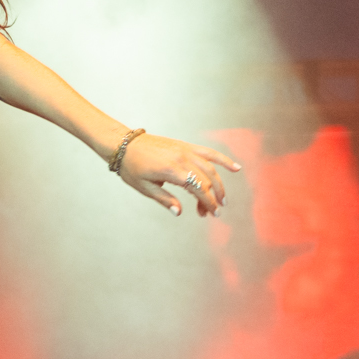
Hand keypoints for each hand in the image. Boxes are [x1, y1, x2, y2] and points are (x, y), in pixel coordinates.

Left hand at [114, 132, 240, 216]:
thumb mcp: (145, 188)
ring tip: (223, 198)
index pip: (198, 188)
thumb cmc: (131, 167)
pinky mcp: (184, 146)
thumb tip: (179, 213)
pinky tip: (235, 167)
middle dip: (213, 197)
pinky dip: (222, 159)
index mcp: (171, 170)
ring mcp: (185, 150)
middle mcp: (182, 158)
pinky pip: (207, 152)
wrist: (124, 144)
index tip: (213, 214)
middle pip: (206, 179)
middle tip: (215, 211)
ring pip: (210, 167)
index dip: (208, 202)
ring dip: (219, 183)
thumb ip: (165, 199)